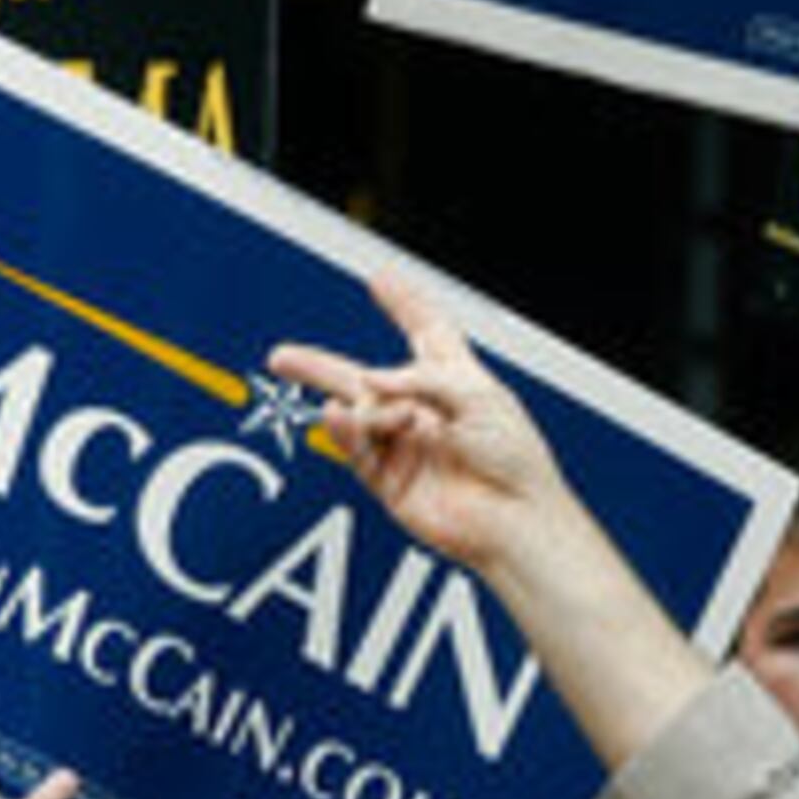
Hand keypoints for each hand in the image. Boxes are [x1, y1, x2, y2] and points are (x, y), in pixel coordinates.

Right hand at [266, 273, 567, 579]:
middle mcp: (426, 412)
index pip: (428, 332)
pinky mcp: (391, 481)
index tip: (381, 280)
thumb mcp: (478, 396)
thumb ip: (422, 378)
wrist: (517, 518)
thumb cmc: (516, 460)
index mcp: (458, 383)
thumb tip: (371, 379)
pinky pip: (357, 450)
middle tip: (282, 358)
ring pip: (359, 414)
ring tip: (400, 420)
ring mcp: (406, 447)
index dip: (405, 305)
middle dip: (320, 366)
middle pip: (365, 378)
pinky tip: (337, 416)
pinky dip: (346, 430)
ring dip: (368, 409)